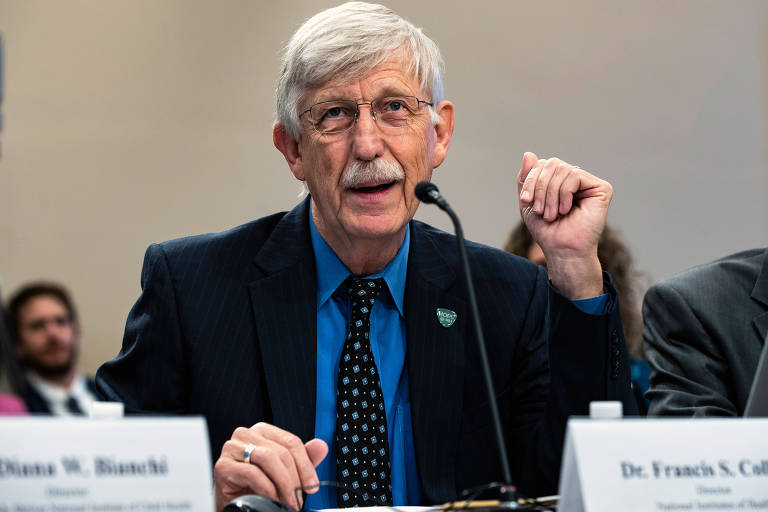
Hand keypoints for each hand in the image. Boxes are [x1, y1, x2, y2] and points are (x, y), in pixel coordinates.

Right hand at [213, 422, 327, 510]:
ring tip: (286, 501)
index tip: (311, 485)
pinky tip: (270, 499)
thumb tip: (321, 446)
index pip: (291, 442)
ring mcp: (232, 448)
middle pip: (281, 451)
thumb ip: (303, 458)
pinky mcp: (223, 466)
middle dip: (294, 479)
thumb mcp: (284, 472)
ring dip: (282, 484)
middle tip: (298, 498)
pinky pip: (252, 473)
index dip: (306, 466)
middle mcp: (246, 434)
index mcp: (262, 431)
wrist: (233, 503)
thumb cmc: (255, 486)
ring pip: (268, 459)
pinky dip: (266, 489)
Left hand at [517, 152, 611, 298]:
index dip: (530, 180)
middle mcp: (574, 179)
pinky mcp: (601, 188)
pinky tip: (566, 210)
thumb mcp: (528, 202)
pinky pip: (575, 175)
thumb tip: (528, 153)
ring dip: (551, 194)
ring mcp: (588, 183)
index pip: (541, 164)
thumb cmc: (547, 229)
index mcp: (558, 180)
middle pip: (551, 164)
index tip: (525, 201)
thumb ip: (526, 178)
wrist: (561, 249)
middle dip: (540, 186)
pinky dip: (565, 193)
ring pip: (562, 169)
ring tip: (552, 214)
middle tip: (540, 210)